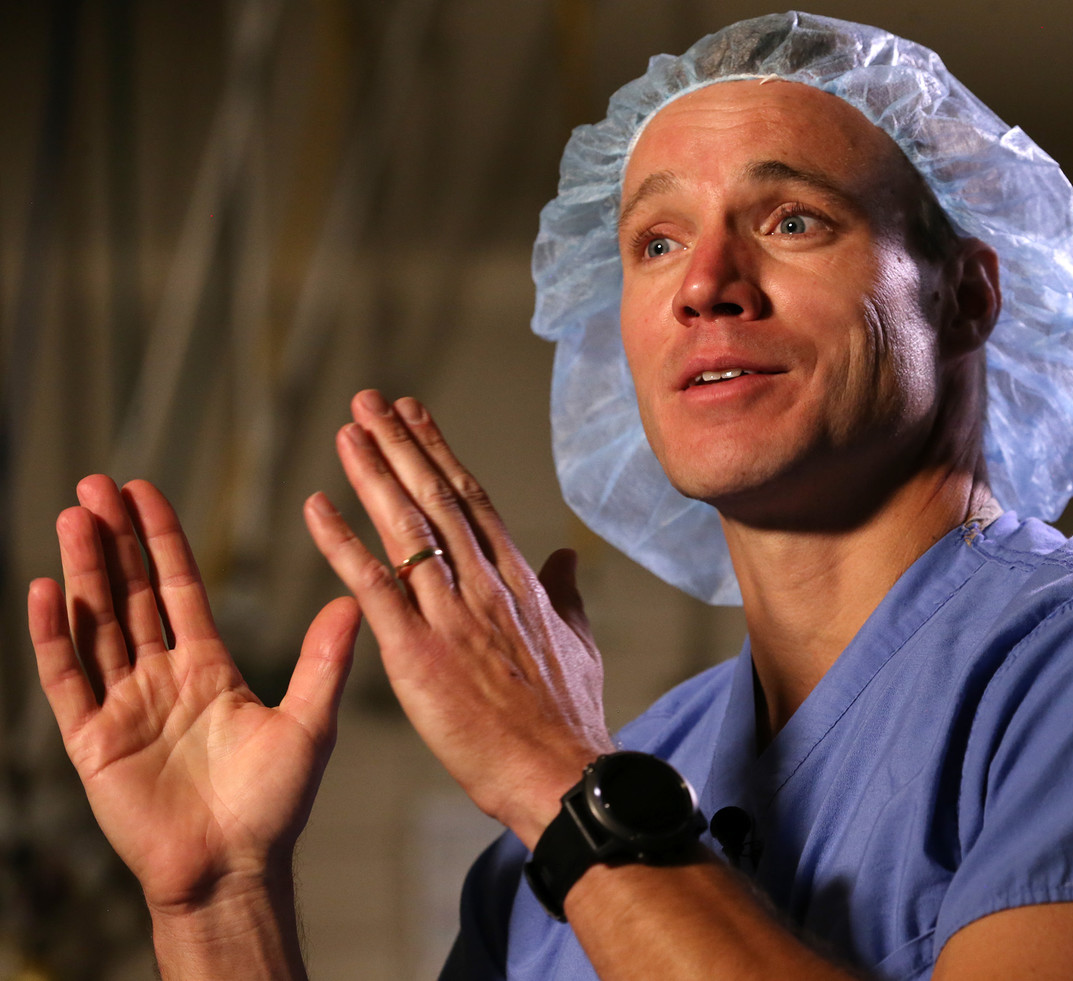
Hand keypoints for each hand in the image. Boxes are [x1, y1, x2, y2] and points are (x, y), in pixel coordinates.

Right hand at [27, 476, 358, 916]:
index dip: (161, 540)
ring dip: (84, 571)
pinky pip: (68, 680)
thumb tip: (353, 599)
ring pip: (97, 624)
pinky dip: (55, 635)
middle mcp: (161, 678)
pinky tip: (47, 590)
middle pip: (131, 594)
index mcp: (208, 669)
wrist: (236, 869)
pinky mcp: (93, 741)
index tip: (145, 492)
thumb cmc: (274, 804)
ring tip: (74, 515)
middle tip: (97, 484)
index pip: (177, 588)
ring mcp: (124, 706)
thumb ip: (324, 660)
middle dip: (114, 540)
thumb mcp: (308, 722)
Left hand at [304, 390, 613, 846]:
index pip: (472, 500)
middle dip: (401, 444)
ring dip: (372, 472)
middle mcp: (484, 584)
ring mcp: (451, 614)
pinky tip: (316, 505)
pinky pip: (372, 584)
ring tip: (347, 428)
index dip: (439, 453)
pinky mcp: (418, 651)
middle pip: (436, 498)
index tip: (415, 416)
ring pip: (405, 527)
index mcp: (519, 581)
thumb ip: (567, 593)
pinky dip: (340, 542)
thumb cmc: (569, 716)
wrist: (560, 770)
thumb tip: (565, 554)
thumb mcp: (578, 642)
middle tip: (370, 400)